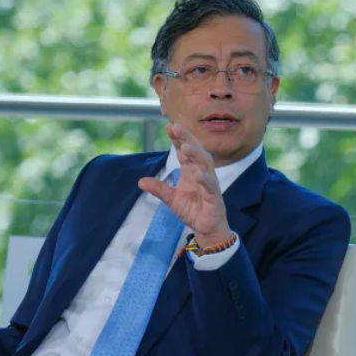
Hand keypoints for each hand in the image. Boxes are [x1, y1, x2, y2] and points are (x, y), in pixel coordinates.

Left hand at [138, 123, 233, 246]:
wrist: (206, 228)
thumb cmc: (192, 210)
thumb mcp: (171, 199)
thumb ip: (159, 189)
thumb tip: (140, 181)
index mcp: (191, 171)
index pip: (184, 151)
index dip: (178, 139)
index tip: (169, 127)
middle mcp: (201, 173)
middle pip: (196, 151)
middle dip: (187, 138)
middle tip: (176, 127)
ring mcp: (209, 183)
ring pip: (205, 164)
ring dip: (196, 154)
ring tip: (185, 147)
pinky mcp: (214, 196)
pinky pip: (211, 185)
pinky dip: (205, 179)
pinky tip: (198, 174)